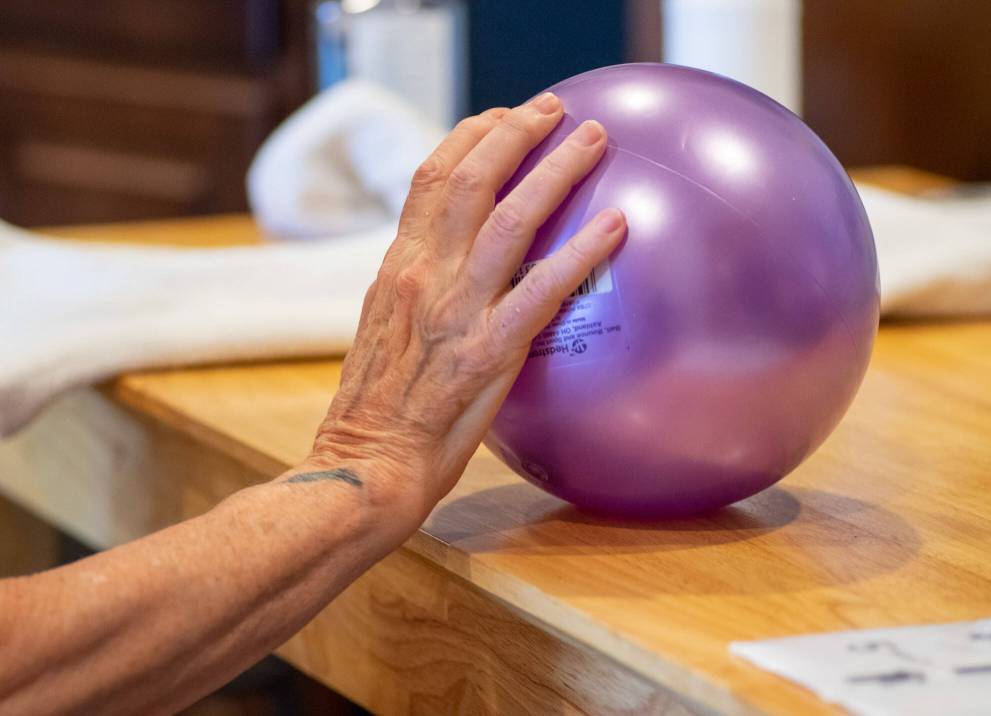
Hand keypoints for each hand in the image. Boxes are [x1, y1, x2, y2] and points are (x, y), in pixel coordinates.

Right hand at [307, 92, 625, 526]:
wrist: (365, 466)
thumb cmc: (375, 411)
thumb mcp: (382, 331)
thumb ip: (414, 289)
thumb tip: (450, 266)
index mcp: (397, 268)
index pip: (430, 179)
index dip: (467, 138)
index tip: (499, 118)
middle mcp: (423, 275)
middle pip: (470, 179)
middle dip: (515, 131)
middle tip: (554, 108)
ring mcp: (456, 311)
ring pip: (510, 219)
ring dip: (556, 170)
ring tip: (593, 139)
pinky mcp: (487, 353)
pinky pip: (543, 289)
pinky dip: (581, 250)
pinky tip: (617, 224)